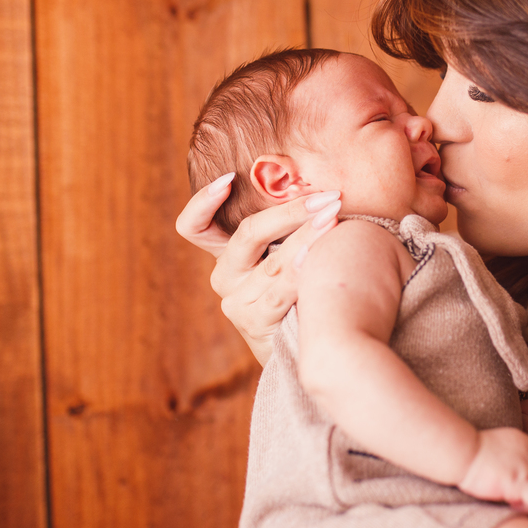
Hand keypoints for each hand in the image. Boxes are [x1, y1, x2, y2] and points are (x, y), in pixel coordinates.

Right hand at [175, 174, 340, 363]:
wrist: (307, 348)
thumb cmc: (303, 291)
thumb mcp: (285, 255)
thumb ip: (287, 228)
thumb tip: (320, 189)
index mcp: (227, 255)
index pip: (194, 227)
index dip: (203, 202)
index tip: (229, 179)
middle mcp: (225, 276)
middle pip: (247, 233)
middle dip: (291, 210)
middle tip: (327, 197)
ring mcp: (236, 301)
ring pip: (272, 260)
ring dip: (308, 234)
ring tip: (333, 216)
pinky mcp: (253, 322)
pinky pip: (279, 291)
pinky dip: (300, 269)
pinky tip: (317, 256)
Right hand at [457, 427, 527, 523]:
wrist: (463, 452)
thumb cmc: (470, 451)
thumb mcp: (495, 443)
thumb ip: (508, 454)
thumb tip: (509, 471)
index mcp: (523, 441)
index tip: (527, 481)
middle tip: (515, 496)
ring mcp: (526, 468)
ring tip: (517, 505)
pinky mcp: (519, 483)